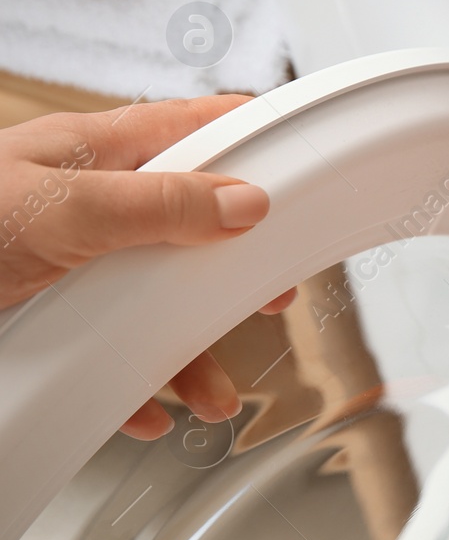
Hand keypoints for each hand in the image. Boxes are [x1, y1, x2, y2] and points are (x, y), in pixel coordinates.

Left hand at [0, 96, 291, 438]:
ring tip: (211, 393)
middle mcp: (92, 207)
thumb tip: (245, 202)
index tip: (313, 166)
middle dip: (236, 272)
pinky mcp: (44, 320)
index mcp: (100, 155)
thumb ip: (157, 205)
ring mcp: (69, 266)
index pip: (202, 130)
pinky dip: (135, 388)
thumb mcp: (60, 207)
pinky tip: (146, 409)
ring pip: (153, 304)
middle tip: (274, 297)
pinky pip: (108, 354)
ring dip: (188, 353)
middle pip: (193, 229)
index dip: (260, 143)